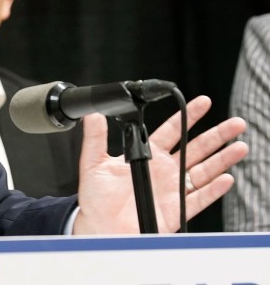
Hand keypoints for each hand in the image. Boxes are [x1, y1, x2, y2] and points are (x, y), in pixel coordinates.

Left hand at [73, 95, 247, 233]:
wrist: (99, 228)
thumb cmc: (96, 199)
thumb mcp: (92, 164)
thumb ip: (95, 138)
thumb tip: (92, 115)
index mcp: (145, 155)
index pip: (170, 131)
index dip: (186, 116)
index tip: (201, 103)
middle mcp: (163, 170)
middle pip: (195, 148)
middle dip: (216, 135)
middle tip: (234, 124)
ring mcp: (172, 189)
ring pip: (203, 170)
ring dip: (222, 159)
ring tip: (239, 147)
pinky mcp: (177, 210)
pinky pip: (199, 198)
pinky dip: (213, 190)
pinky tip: (225, 179)